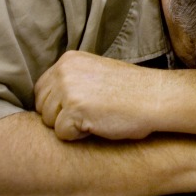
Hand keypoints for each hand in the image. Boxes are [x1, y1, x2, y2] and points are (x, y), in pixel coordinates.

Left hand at [35, 51, 163, 140]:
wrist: (154, 96)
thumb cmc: (129, 90)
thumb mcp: (94, 72)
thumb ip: (70, 79)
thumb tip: (45, 101)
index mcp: (68, 59)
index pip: (41, 90)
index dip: (57, 105)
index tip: (79, 107)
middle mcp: (64, 70)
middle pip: (42, 107)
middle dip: (60, 116)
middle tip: (89, 113)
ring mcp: (68, 89)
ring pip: (49, 122)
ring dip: (69, 126)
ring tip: (95, 116)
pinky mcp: (74, 109)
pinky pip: (62, 135)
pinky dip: (78, 136)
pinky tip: (98, 124)